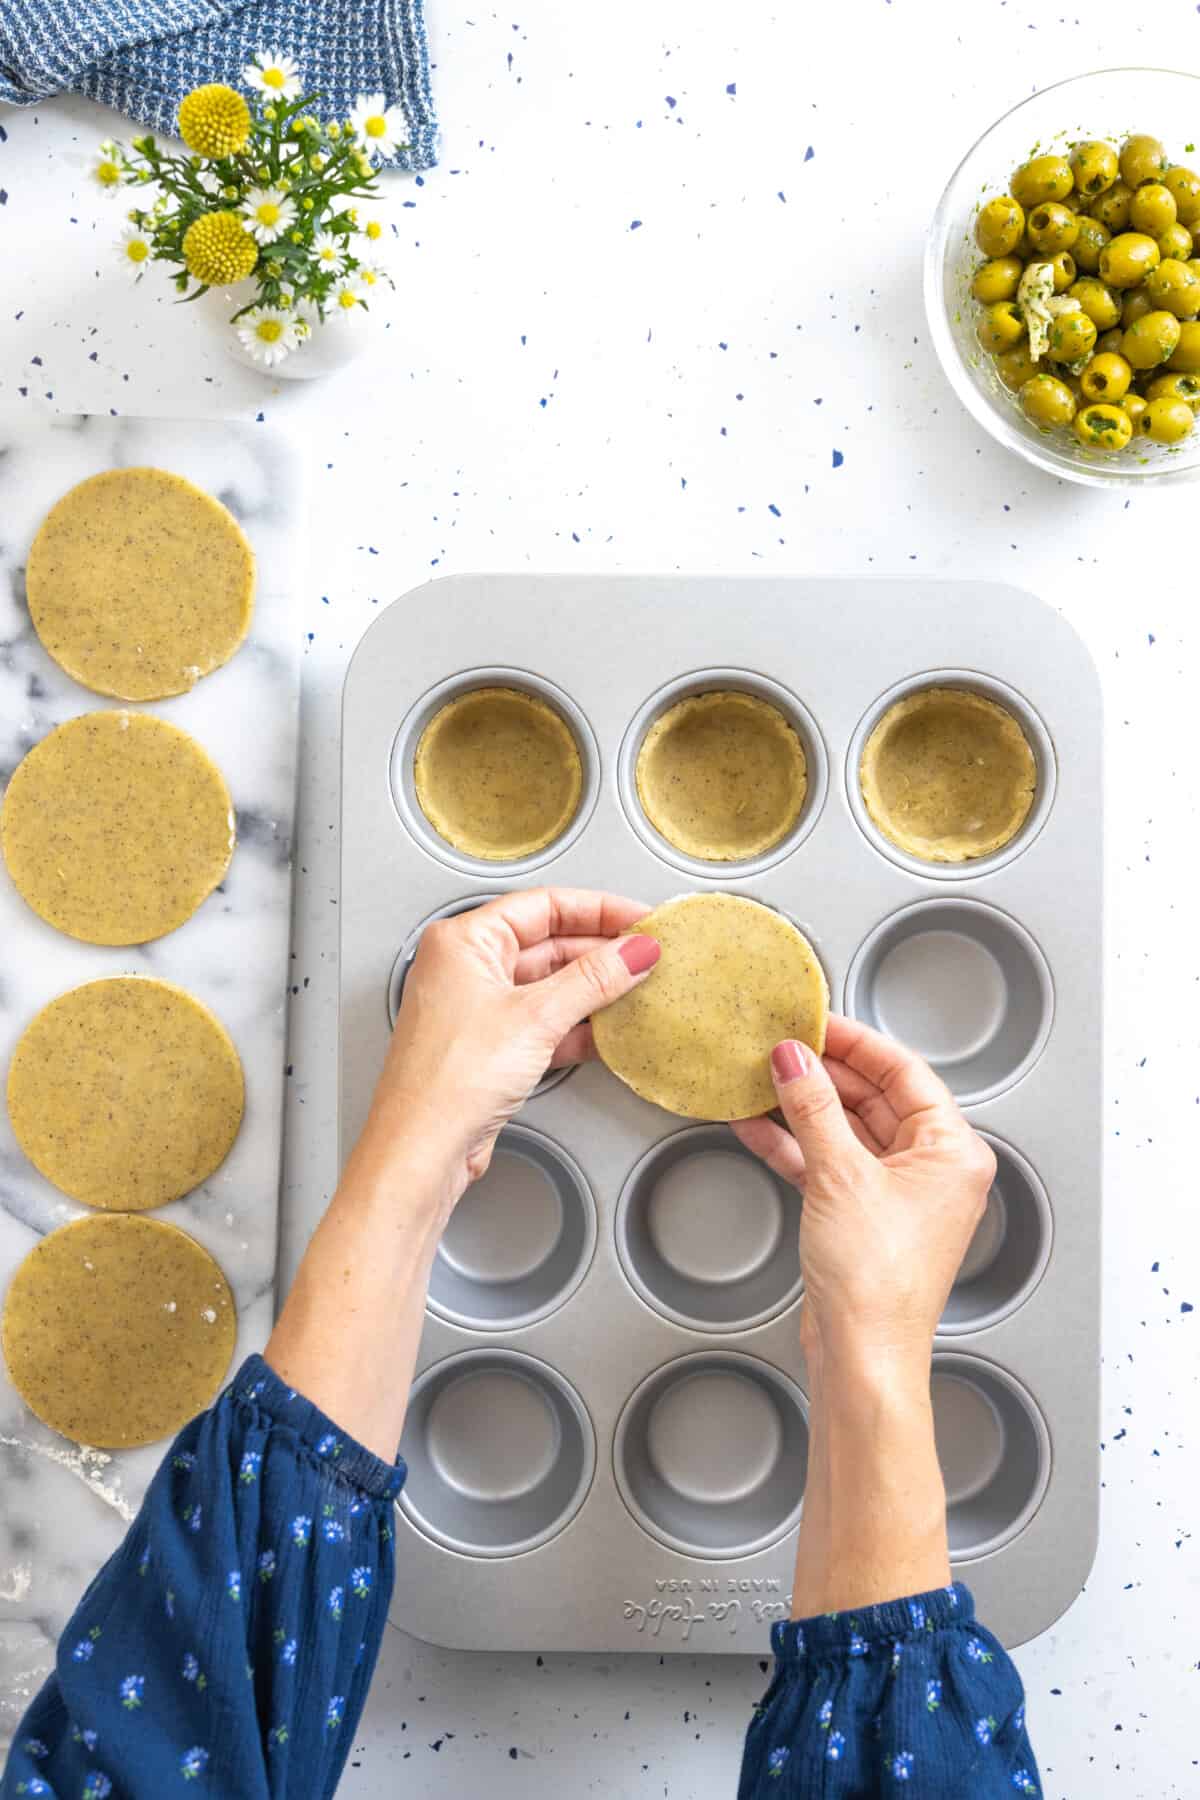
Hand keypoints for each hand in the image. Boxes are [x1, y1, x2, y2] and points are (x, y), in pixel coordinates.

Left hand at [368, 887, 658, 1198]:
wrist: (422, 1150)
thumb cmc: (447, 1081)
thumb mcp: (536, 1017)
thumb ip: (594, 979)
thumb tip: (635, 950)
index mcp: (463, 942)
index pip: (542, 905)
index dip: (597, 909)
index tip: (638, 918)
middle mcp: (465, 969)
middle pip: (547, 943)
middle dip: (600, 951)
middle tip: (646, 956)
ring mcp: (477, 1009)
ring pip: (547, 985)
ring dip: (592, 990)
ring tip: (637, 990)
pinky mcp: (490, 1048)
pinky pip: (542, 1023)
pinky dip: (575, 1026)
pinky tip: (608, 1031)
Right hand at [731, 1015, 994, 1373]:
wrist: (863, 1357)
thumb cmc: (880, 1284)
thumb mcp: (840, 1175)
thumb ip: (813, 1108)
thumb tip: (794, 1059)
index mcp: (953, 1151)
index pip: (904, 1072)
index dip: (855, 1042)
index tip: (814, 1022)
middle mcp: (932, 1170)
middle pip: (873, 1097)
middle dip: (821, 1074)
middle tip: (779, 1048)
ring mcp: (896, 1194)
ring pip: (845, 1130)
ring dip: (801, 1108)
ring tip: (759, 1080)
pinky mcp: (862, 1217)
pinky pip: (828, 1163)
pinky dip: (794, 1145)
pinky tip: (757, 1125)